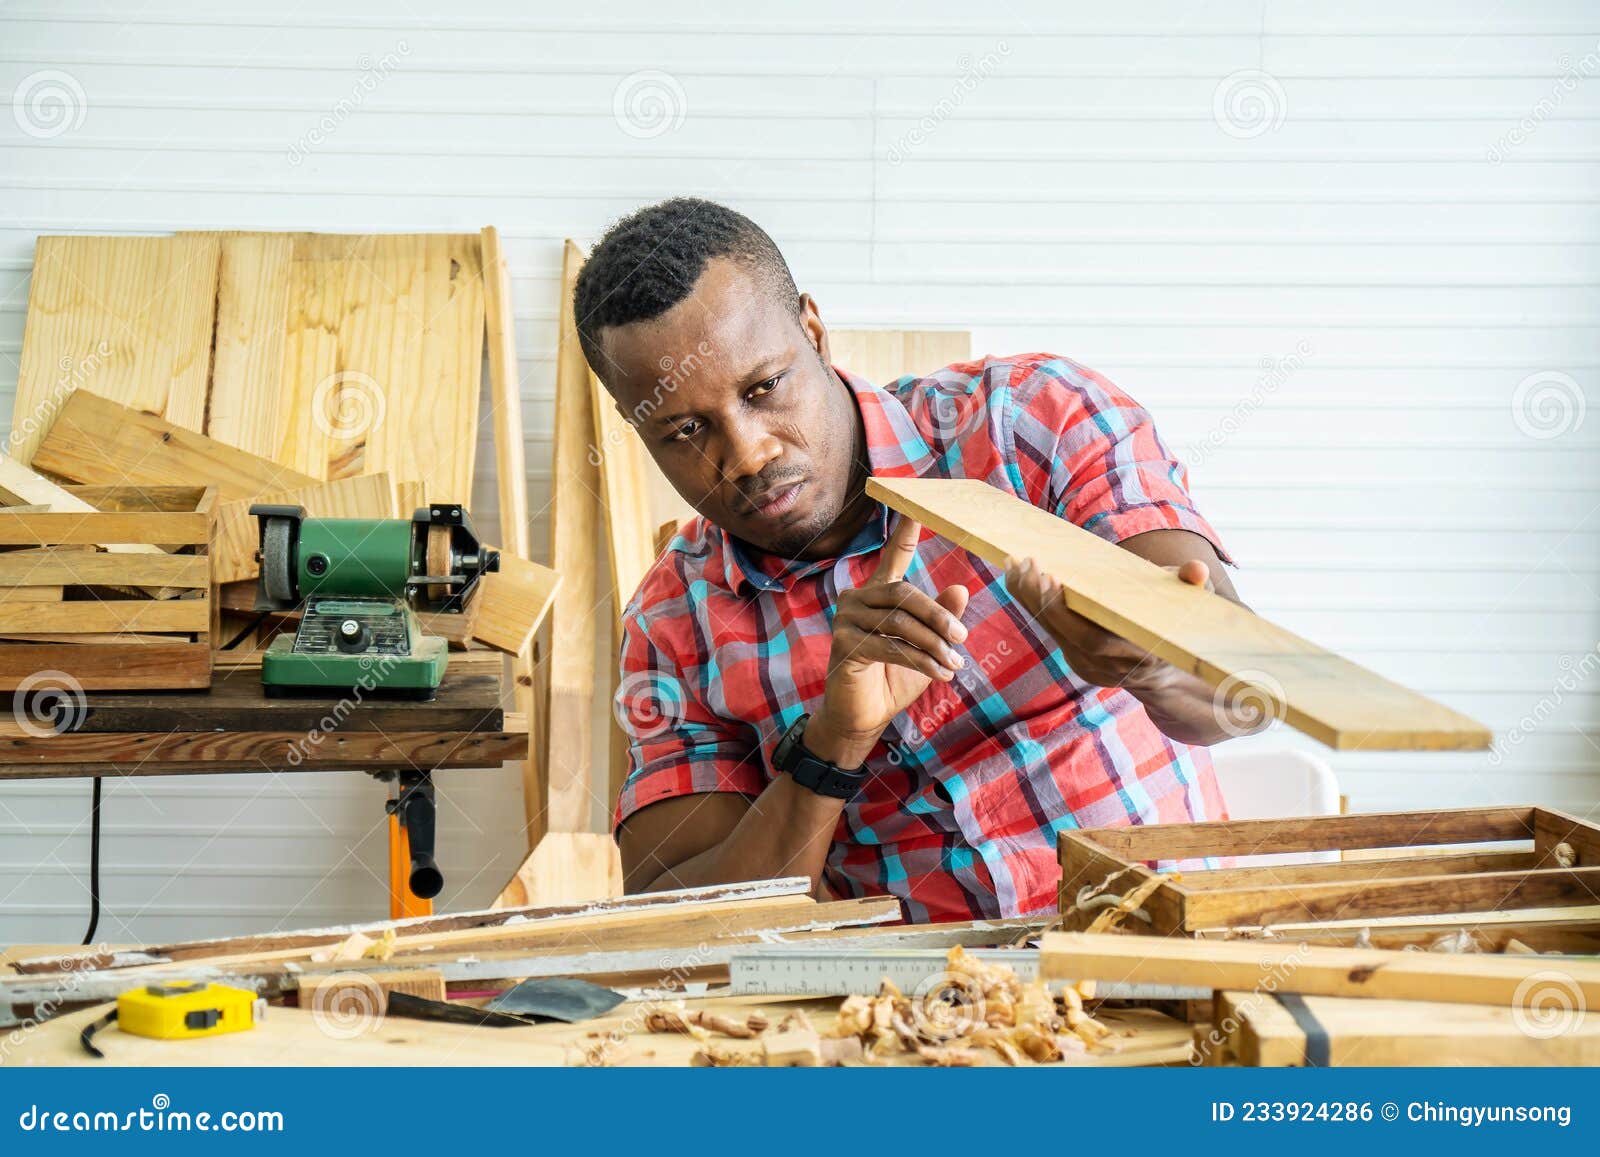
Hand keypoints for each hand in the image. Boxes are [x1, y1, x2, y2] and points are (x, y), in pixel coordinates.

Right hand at [808, 516, 970, 767]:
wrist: (862, 717)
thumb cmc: (893, 678)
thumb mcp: (925, 647)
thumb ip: (939, 619)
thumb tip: (960, 589)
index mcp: (878, 594)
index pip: (893, 556)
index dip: (905, 532)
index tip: (917, 508)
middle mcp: (857, 600)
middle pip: (904, 593)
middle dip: (938, 616)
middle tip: (963, 637)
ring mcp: (846, 620)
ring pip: (899, 621)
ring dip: (933, 644)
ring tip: (955, 664)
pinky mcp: (843, 644)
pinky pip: (890, 646)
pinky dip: (920, 660)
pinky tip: (940, 674)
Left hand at [1003, 555, 1212, 692]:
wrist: (1168, 677)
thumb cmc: (1176, 631)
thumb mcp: (1188, 609)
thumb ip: (1190, 587)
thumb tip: (1198, 569)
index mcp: (1134, 654)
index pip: (1090, 637)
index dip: (1065, 611)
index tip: (1050, 578)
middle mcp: (1106, 666)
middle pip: (1062, 632)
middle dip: (1039, 597)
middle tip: (1024, 562)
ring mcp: (1087, 666)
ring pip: (1050, 631)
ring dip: (1028, 598)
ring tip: (1014, 564)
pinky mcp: (1075, 659)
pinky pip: (1049, 630)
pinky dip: (1033, 604)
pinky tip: (1020, 578)